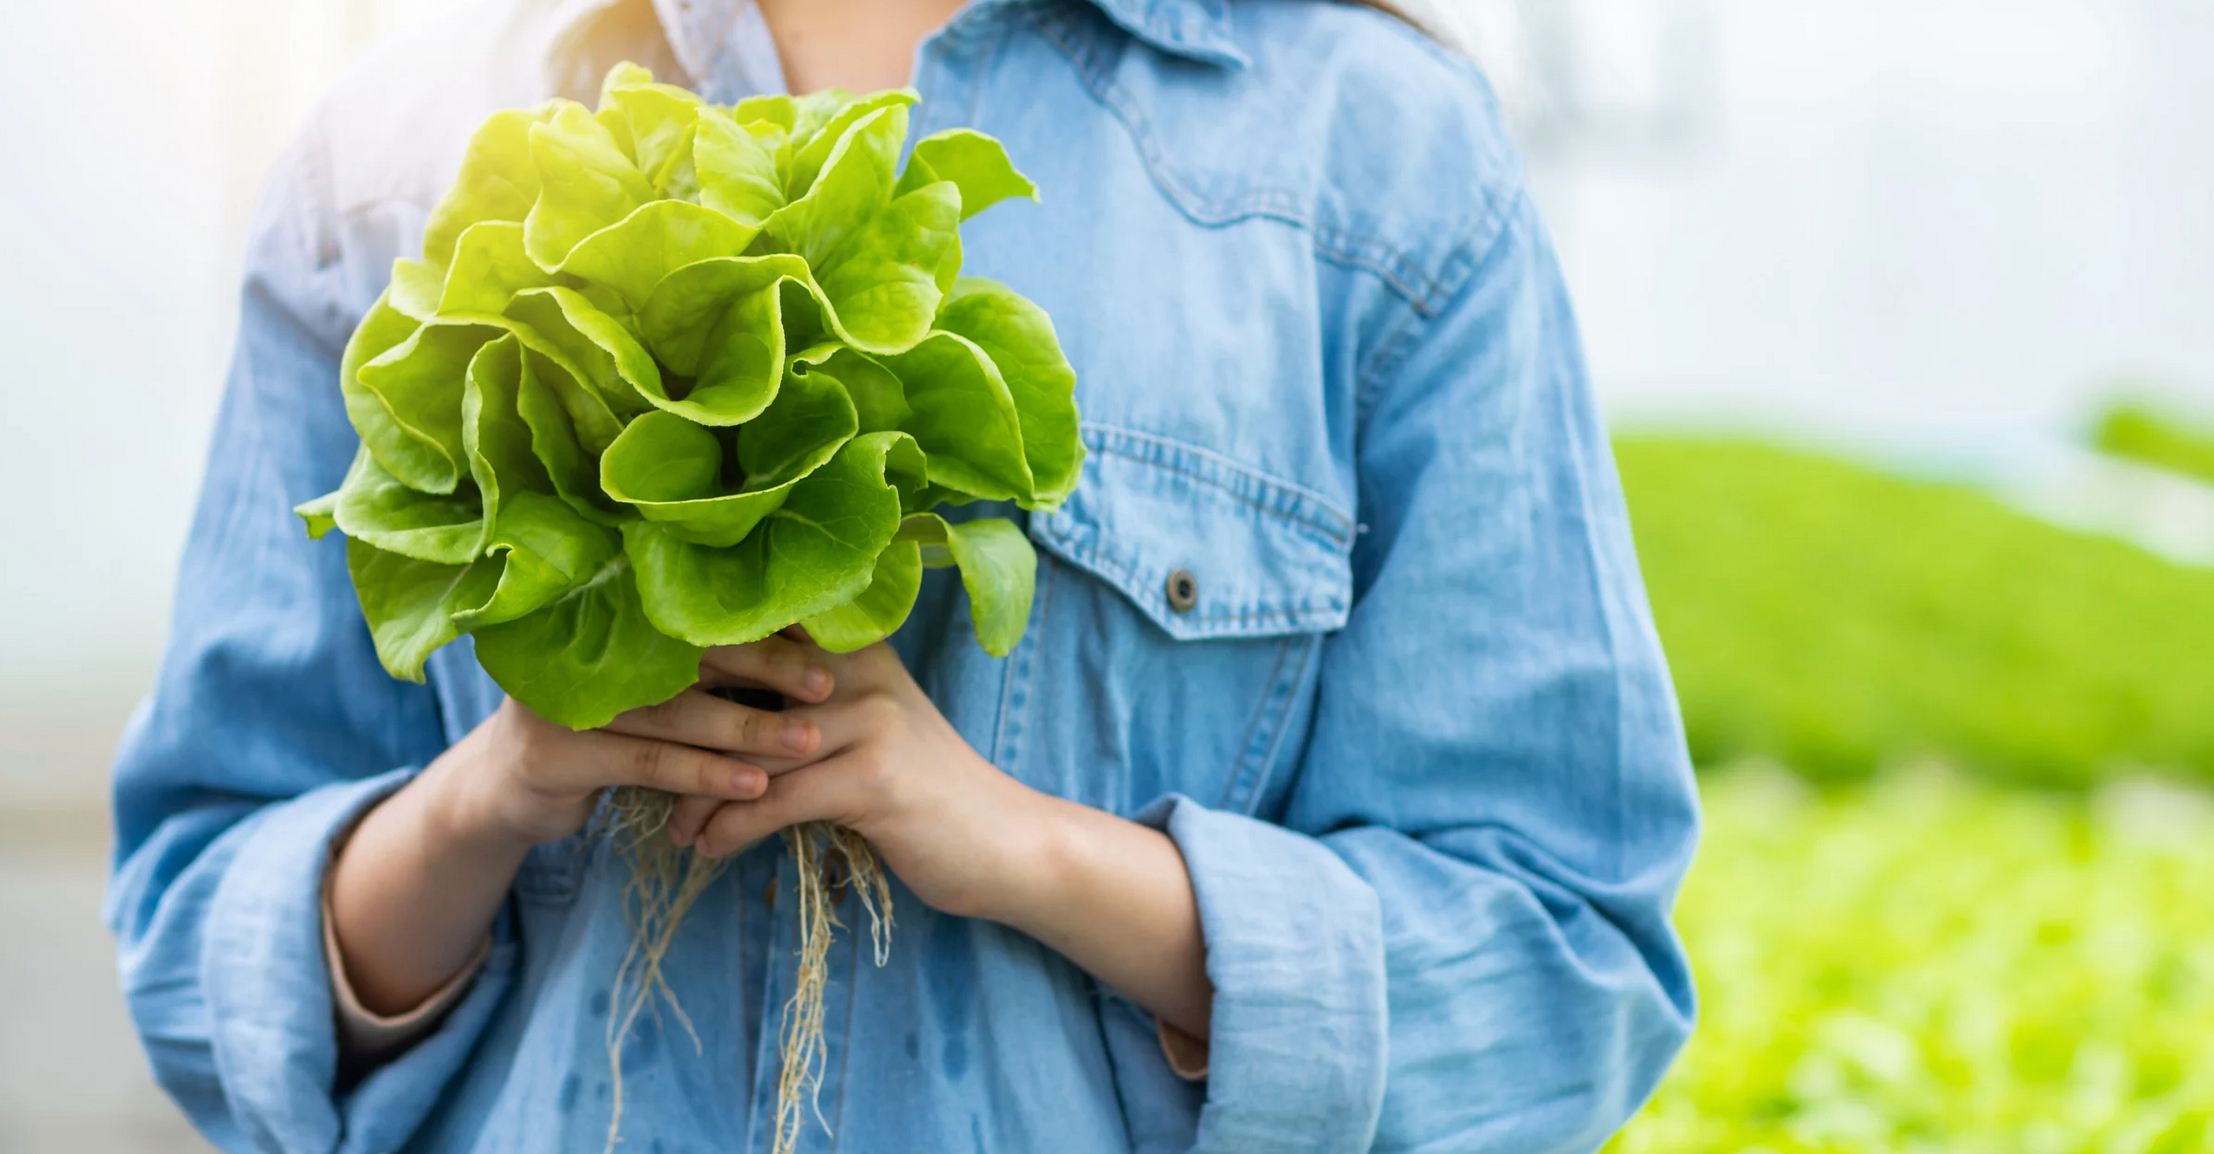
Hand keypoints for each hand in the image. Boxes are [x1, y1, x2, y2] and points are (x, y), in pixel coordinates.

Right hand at [422, 635, 836, 854]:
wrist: (502, 791)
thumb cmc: (599, 733)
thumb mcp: (643, 692)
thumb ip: (696, 666)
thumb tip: (800, 644)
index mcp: (609, 617)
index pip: (694, 612)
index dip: (759, 623)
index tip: (821, 636)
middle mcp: (583, 646)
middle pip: (689, 654)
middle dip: (764, 667)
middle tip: (825, 683)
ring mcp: (562, 698)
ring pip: (676, 712)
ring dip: (747, 728)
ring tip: (807, 741)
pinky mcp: (556, 754)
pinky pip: (649, 762)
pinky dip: (706, 773)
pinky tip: (754, 786)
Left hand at [664, 640, 1052, 921]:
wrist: (1002, 842)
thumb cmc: (924, 792)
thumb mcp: (870, 727)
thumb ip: (811, 701)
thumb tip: (721, 702)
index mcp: (854, 646)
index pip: (757, 630)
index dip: (692, 654)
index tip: (637, 688)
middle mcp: (858, 670)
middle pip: (742, 679)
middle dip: (680, 722)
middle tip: (630, 755)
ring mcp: (868, 720)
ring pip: (751, 750)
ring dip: (698, 793)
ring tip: (667, 823)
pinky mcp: (871, 779)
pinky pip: (775, 800)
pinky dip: (730, 829)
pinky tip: (705, 848)